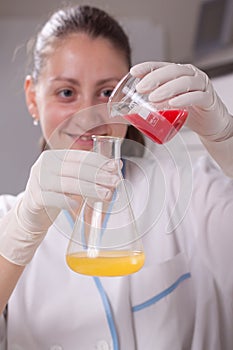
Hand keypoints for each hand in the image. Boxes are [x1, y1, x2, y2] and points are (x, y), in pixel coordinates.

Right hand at [0, 149, 118, 264]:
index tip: (116, 168)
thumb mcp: (70, 180)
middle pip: (77, 169)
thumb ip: (89, 173)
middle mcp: (45, 165)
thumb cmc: (55, 194)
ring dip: (90, 189)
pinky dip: (66, 201)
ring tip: (106, 195)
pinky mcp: (34, 198)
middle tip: (116, 182)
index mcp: (54, 156)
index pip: (81, 157)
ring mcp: (38, 181)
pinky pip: (52, 198)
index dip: (100, 162)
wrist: (32, 213)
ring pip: (67, 183)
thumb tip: (117, 166)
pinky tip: (77, 205)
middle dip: (99, 176)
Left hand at [130, 61, 232, 140]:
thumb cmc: (189, 112)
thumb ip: (153, 104)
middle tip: (141, 88)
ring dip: (167, 89)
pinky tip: (173, 103)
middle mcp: (191, 75)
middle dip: (154, 78)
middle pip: (172, 71)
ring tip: (153, 98)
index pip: (162, 66)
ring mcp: (201, 86)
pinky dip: (184, 99)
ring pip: (184, 82)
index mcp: (179, 74)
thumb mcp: (168, 105)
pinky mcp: (209, 99)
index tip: (134, 71)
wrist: (210, 124)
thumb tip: (129, 112)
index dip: (148, 67)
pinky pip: (197, 96)